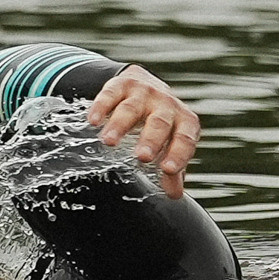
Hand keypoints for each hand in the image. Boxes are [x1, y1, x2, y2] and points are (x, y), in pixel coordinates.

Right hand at [87, 64, 200, 198]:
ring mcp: (144, 92)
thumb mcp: (169, 144)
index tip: (167, 170)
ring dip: (119, 125)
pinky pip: (111, 93)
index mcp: (184, 122)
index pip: (185, 139)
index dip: (178, 154)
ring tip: (108, 142)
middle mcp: (166, 105)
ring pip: (131, 109)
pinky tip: (93, 121)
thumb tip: (173, 195)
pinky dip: (101, 106)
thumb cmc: (159, 124)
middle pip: (160, 123)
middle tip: (142, 157)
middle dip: (151, 140)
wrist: (145, 84)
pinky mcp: (122, 83)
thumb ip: (172, 170)